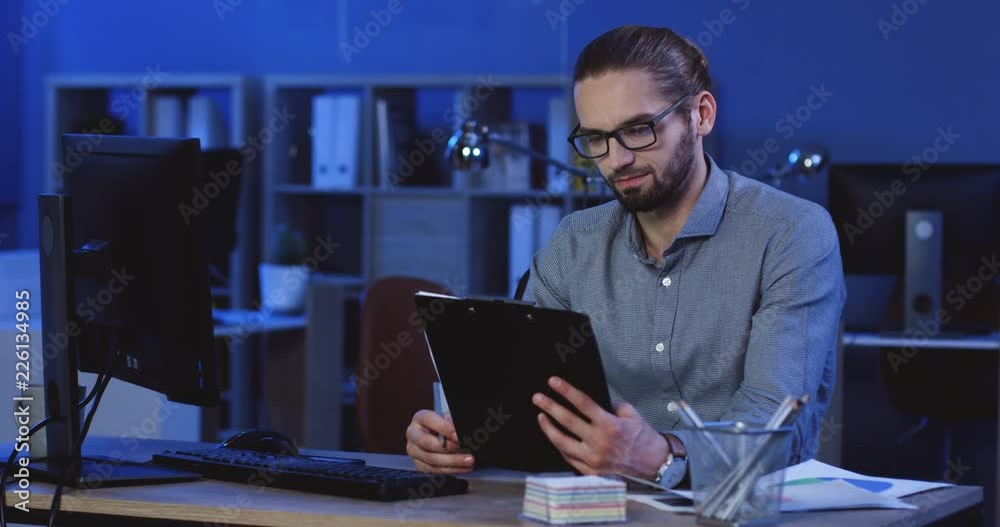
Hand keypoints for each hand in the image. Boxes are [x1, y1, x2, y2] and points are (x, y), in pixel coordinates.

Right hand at [405, 409, 474, 474]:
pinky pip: (434, 469)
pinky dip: (451, 469)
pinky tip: (464, 467)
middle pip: (426, 442)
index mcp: (420, 418)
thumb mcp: (449, 419)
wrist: (439, 435)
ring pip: (431, 459)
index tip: (457, 435)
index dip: (443, 428)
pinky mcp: (419, 464)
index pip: (428, 420)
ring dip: (453, 461)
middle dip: (447, 447)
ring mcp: (414, 451)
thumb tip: (459, 433)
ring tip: (469, 461)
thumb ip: (452, 423)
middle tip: (463, 448)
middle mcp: (413, 434)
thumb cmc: (445, 425)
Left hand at [532, 376, 667, 478]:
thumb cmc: (644, 440)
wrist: (655, 466)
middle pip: (567, 421)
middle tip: (538, 397)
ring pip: (562, 442)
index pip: (582, 403)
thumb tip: (597, 402)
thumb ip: (613, 407)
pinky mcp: (591, 472)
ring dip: (548, 428)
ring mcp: (593, 459)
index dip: (566, 391)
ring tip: (541, 416)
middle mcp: (598, 442)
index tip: (553, 382)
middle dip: (550, 406)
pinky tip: (554, 436)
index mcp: (609, 425)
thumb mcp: (632, 416)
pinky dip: (560, 446)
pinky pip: (569, 458)